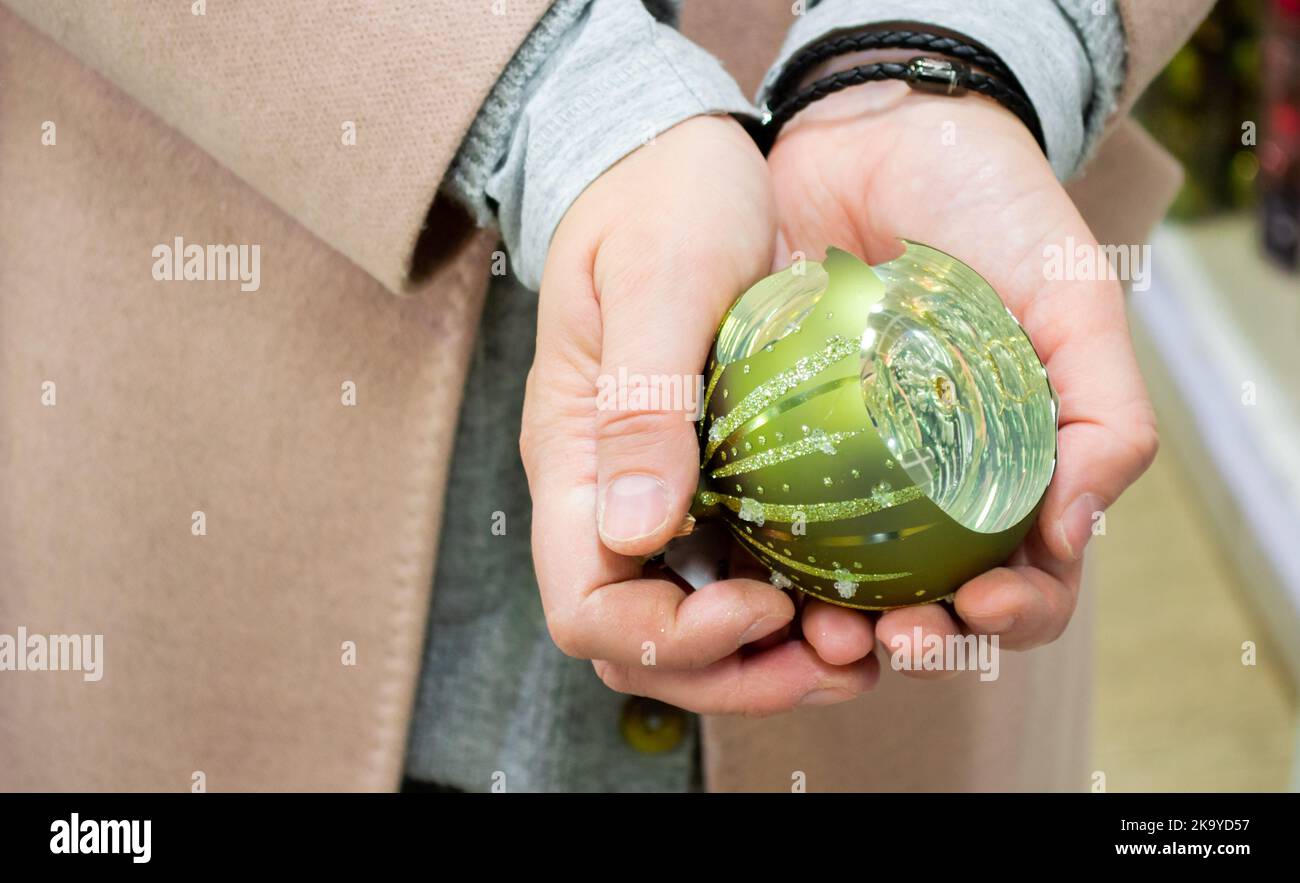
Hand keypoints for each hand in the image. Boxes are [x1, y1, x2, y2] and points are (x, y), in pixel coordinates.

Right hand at [521, 115, 879, 712]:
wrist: (677, 159)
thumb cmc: (658, 200)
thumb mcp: (655, 282)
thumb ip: (642, 403)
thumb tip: (639, 530)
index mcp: (575, 461)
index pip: (589, 608)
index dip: (667, 638)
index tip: (756, 600)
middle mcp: (614, 497)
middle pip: (643, 648)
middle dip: (735, 675)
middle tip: (838, 657)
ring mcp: (665, 495)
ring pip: (698, 630)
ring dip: (777, 660)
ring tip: (866, 644)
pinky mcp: (720, 480)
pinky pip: (748, 575)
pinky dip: (803, 608)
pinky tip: (866, 597)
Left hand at [766, 83, 1158, 670]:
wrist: (880, 130)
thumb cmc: (994, 212)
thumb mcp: (1076, 299)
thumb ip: (1104, 414)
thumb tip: (1075, 534)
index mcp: (1009, 470)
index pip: (1025, 579)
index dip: (1013, 615)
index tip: (984, 604)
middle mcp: (924, 487)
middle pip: (927, 602)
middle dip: (916, 641)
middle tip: (892, 638)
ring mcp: (843, 467)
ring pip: (840, 583)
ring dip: (833, 628)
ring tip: (820, 632)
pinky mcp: (766, 436)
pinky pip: (761, 516)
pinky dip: (759, 560)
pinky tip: (752, 573)